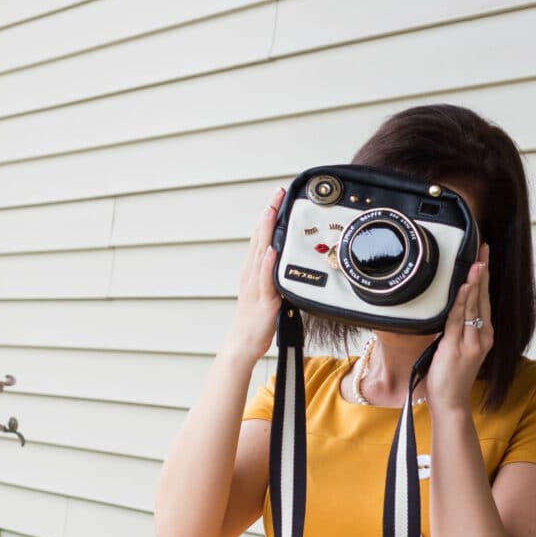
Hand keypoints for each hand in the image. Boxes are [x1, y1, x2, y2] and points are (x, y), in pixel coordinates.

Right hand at [225, 185, 285, 360]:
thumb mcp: (269, 290)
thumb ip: (277, 273)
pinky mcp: (263, 301)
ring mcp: (256, 286)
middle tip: (277, 193)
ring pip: (261, 253)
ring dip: (267, 231)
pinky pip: (265, 280)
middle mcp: (252, 273)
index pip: (261, 236)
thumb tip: (291, 259)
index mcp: (254, 270)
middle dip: (268, 214)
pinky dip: (268, 264)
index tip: (277, 196)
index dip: (268, 215)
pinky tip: (272, 250)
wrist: (243, 343)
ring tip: (272, 211)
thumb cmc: (257, 319)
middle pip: (260, 238)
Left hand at [424, 243, 492, 411]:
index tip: (483, 258)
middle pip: (482, 298)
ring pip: (473, 306)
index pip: (483, 300)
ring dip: (474, 282)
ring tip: (476, 262)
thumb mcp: (454, 347)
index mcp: (483, 335)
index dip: (484, 278)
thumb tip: (447, 308)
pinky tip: (464, 287)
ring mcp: (473, 342)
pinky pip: (459, 319)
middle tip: (483, 250)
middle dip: (483, 272)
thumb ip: (454, 329)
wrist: (450, 402)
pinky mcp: (460, 348)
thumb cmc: (450, 377)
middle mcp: (483, 337)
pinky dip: (462, 302)